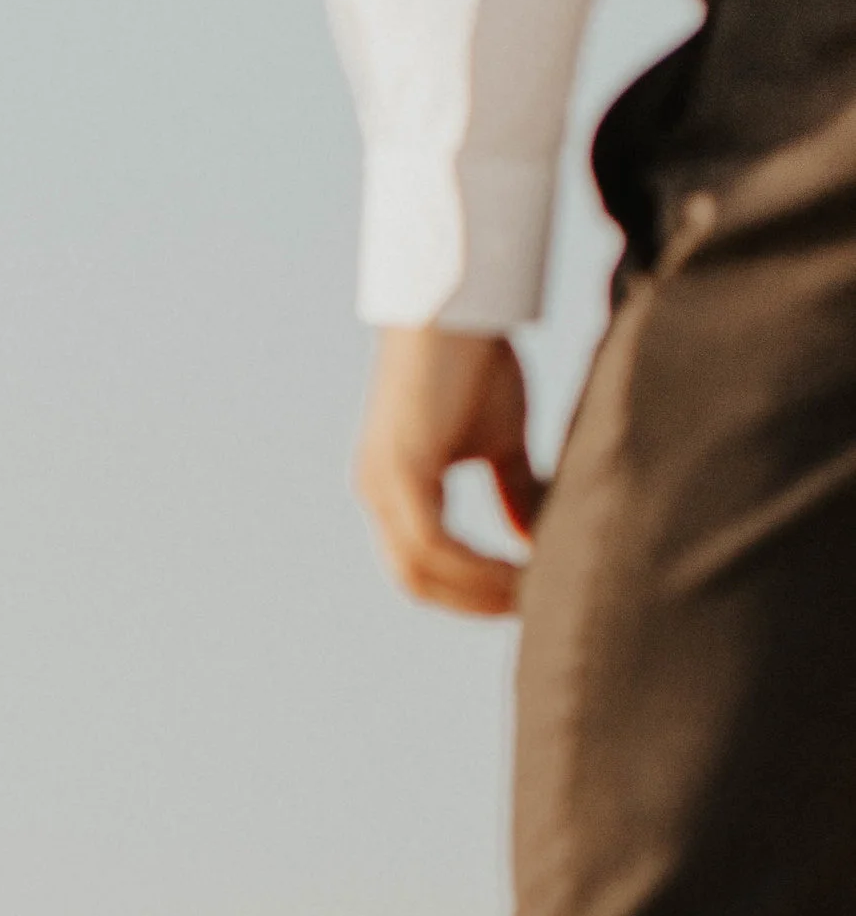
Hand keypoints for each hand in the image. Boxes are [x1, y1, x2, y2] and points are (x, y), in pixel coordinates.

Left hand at [354, 329, 541, 616]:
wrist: (461, 305)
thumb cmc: (478, 362)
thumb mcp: (503, 442)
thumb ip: (514, 492)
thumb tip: (537, 542)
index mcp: (395, 488)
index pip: (422, 564)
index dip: (468, 591)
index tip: (518, 601)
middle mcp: (377, 491)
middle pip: (415, 579)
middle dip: (471, 601)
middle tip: (527, 610)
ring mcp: (382, 483)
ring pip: (422, 568)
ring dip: (478, 589)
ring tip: (531, 592)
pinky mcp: (401, 470)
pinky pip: (432, 543)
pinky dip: (474, 564)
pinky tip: (517, 569)